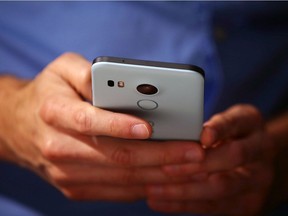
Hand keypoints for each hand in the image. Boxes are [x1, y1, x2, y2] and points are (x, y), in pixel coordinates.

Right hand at [0, 53, 203, 200]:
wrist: (20, 127)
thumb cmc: (49, 93)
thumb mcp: (62, 70)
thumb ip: (89, 72)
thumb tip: (122, 82)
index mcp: (55, 112)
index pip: (89, 122)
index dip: (119, 126)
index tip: (151, 127)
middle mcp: (59, 147)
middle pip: (115, 156)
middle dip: (160, 156)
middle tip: (194, 151)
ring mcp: (67, 174)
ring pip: (121, 178)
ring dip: (160, 174)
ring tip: (191, 166)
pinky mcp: (76, 189)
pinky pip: (117, 191)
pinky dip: (146, 186)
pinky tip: (170, 177)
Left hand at [146, 105, 275, 215]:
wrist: (254, 161)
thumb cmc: (228, 136)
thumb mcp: (222, 122)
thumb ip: (203, 127)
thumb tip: (166, 134)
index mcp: (251, 123)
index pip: (236, 122)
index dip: (219, 129)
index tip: (202, 136)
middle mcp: (260, 150)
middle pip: (234, 157)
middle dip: (197, 164)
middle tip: (166, 168)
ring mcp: (257, 180)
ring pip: (221, 187)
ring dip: (184, 190)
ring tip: (154, 189)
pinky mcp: (247, 203)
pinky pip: (213, 206)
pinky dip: (183, 204)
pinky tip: (160, 201)